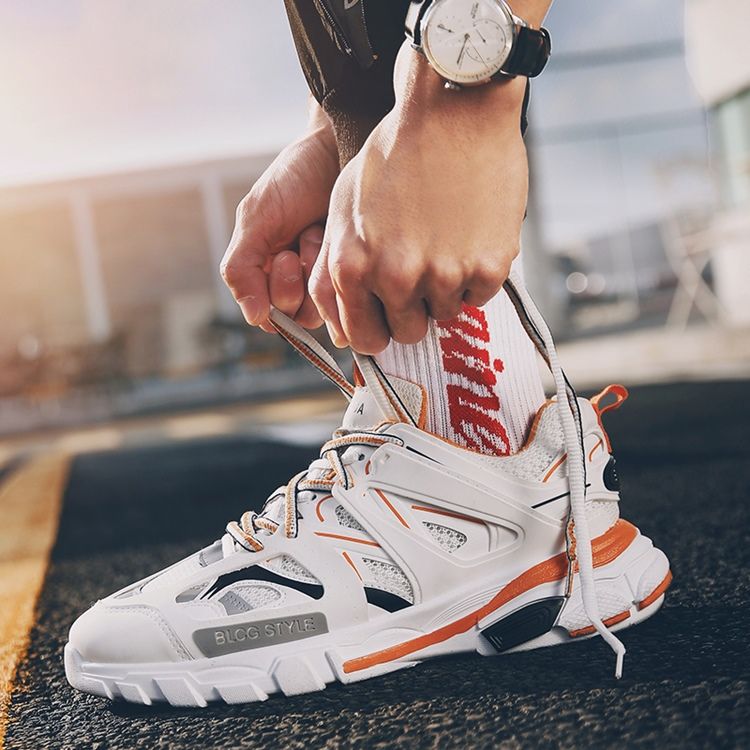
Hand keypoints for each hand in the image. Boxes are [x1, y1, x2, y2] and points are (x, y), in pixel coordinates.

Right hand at [221, 103, 338, 330]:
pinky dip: (346, 268)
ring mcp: (330, 280)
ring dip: (323, 270)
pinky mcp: (360, 275)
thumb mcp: (256, 219)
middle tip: (307, 237)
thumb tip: (253, 317)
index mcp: (267, 275)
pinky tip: (343, 237)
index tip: (284, 255)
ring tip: (324, 232)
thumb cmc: (294, 179)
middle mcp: (300, 283)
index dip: (278, 293)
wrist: (338, 148)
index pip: (270, 316)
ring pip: (326, 309)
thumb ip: (241, 268)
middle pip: (299, 317)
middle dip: (302, 278)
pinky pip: (353, 295)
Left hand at [309, 44, 528, 353]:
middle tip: (421, 269)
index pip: (366, 340)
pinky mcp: (488, 266)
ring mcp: (444, 275)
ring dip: (445, 287)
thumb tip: (347, 324)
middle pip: (408, 333)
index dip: (378, 327)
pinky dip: (476, 273)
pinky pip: (480, 296)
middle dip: (413, 309)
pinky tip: (469, 233)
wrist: (454, 111)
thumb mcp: (343, 209)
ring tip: (444, 239)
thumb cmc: (393, 157)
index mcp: (353, 267)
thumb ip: (340, 269)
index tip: (388, 314)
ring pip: (446, 314)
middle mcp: (396, 278)